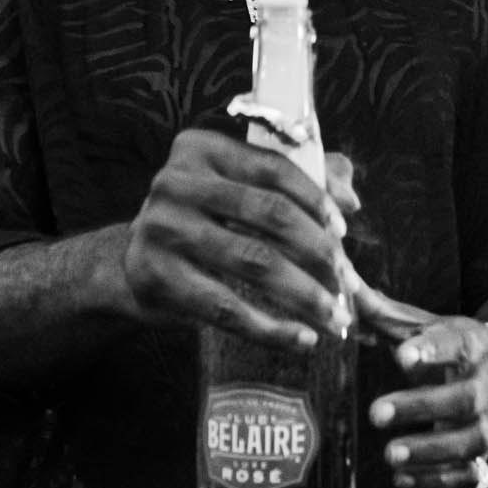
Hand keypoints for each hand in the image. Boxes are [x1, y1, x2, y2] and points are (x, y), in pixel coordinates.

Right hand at [120, 130, 358, 347]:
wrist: (136, 265)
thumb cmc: (206, 221)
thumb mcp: (244, 188)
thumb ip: (302, 180)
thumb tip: (350, 200)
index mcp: (201, 148)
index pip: (273, 168)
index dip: (316, 199)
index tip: (345, 231)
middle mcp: (177, 182)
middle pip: (270, 214)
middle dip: (319, 251)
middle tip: (347, 283)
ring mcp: (163, 229)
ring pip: (255, 262)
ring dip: (305, 294)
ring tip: (336, 317)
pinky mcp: (157, 277)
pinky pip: (227, 308)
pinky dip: (271, 328)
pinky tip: (302, 339)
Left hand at [369, 306, 487, 487]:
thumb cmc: (449, 346)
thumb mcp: (422, 324)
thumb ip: (379, 310)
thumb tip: (339, 279)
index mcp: (472, 345)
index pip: (455, 344)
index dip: (431, 350)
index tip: (400, 357)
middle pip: (464, 399)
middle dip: (421, 407)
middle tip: (375, 414)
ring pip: (472, 442)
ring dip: (432, 452)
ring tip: (390, 455)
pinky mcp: (485, 453)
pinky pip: (470, 475)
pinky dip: (440, 482)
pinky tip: (402, 480)